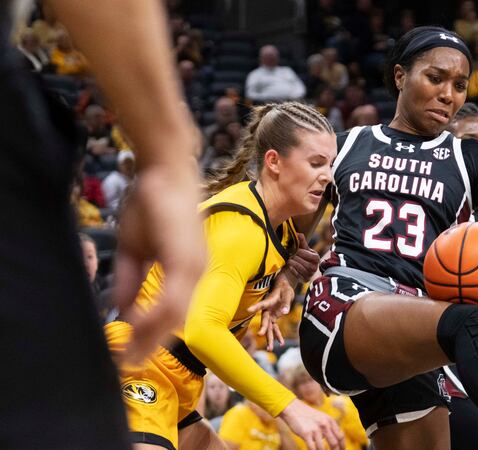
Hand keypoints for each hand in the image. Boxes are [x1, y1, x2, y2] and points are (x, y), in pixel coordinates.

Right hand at [114, 165, 205, 364]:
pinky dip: (154, 316)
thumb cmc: (151, 204)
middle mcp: (196, 272)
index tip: (131, 351)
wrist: (164, 170)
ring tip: (130, 353)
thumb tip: (123, 309)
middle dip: (151, 343)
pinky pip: (173, 298)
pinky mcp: (186, 258)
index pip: (174, 313)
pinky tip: (134, 326)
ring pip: (176, 314)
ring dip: (151, 336)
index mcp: (189, 271)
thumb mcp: (135, 248)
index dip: (153, 334)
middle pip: (177, 320)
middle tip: (128, 362)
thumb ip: (131, 279)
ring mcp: (194, 266)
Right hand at [247, 272, 293, 349]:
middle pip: (265, 320)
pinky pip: (275, 328)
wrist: (284, 286)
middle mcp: (267, 309)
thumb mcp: (288, 294)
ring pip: (269, 327)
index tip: (248, 309)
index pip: (262, 304)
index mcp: (269, 301)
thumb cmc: (285, 288)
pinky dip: (278, 335)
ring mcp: (270, 314)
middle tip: (260, 334)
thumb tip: (285, 312)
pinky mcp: (274, 317)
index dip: (255, 307)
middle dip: (263, 328)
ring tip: (270, 349)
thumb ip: (286, 303)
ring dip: (270, 337)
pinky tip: (281, 343)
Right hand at [280, 398, 343, 449]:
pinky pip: (312, 448)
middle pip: (334, 443)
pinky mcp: (306, 434)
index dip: (342, 446)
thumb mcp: (322, 418)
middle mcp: (325, 425)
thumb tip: (334, 440)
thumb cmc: (307, 415)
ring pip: (323, 448)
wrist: (293, 409)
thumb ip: (328, 427)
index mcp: (330, 421)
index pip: (340, 436)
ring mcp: (315, 429)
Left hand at [285, 234, 319, 282]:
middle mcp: (315, 267)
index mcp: (316, 258)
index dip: (299, 251)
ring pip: (300, 268)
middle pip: (303, 261)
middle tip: (289, 255)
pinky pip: (298, 275)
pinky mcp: (305, 280)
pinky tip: (289, 266)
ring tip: (288, 260)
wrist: (302, 268)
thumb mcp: (303, 249)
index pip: (306, 254)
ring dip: (292, 263)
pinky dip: (292, 270)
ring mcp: (310, 274)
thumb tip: (298, 233)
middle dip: (294, 257)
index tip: (293, 250)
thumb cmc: (303, 257)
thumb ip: (301, 241)